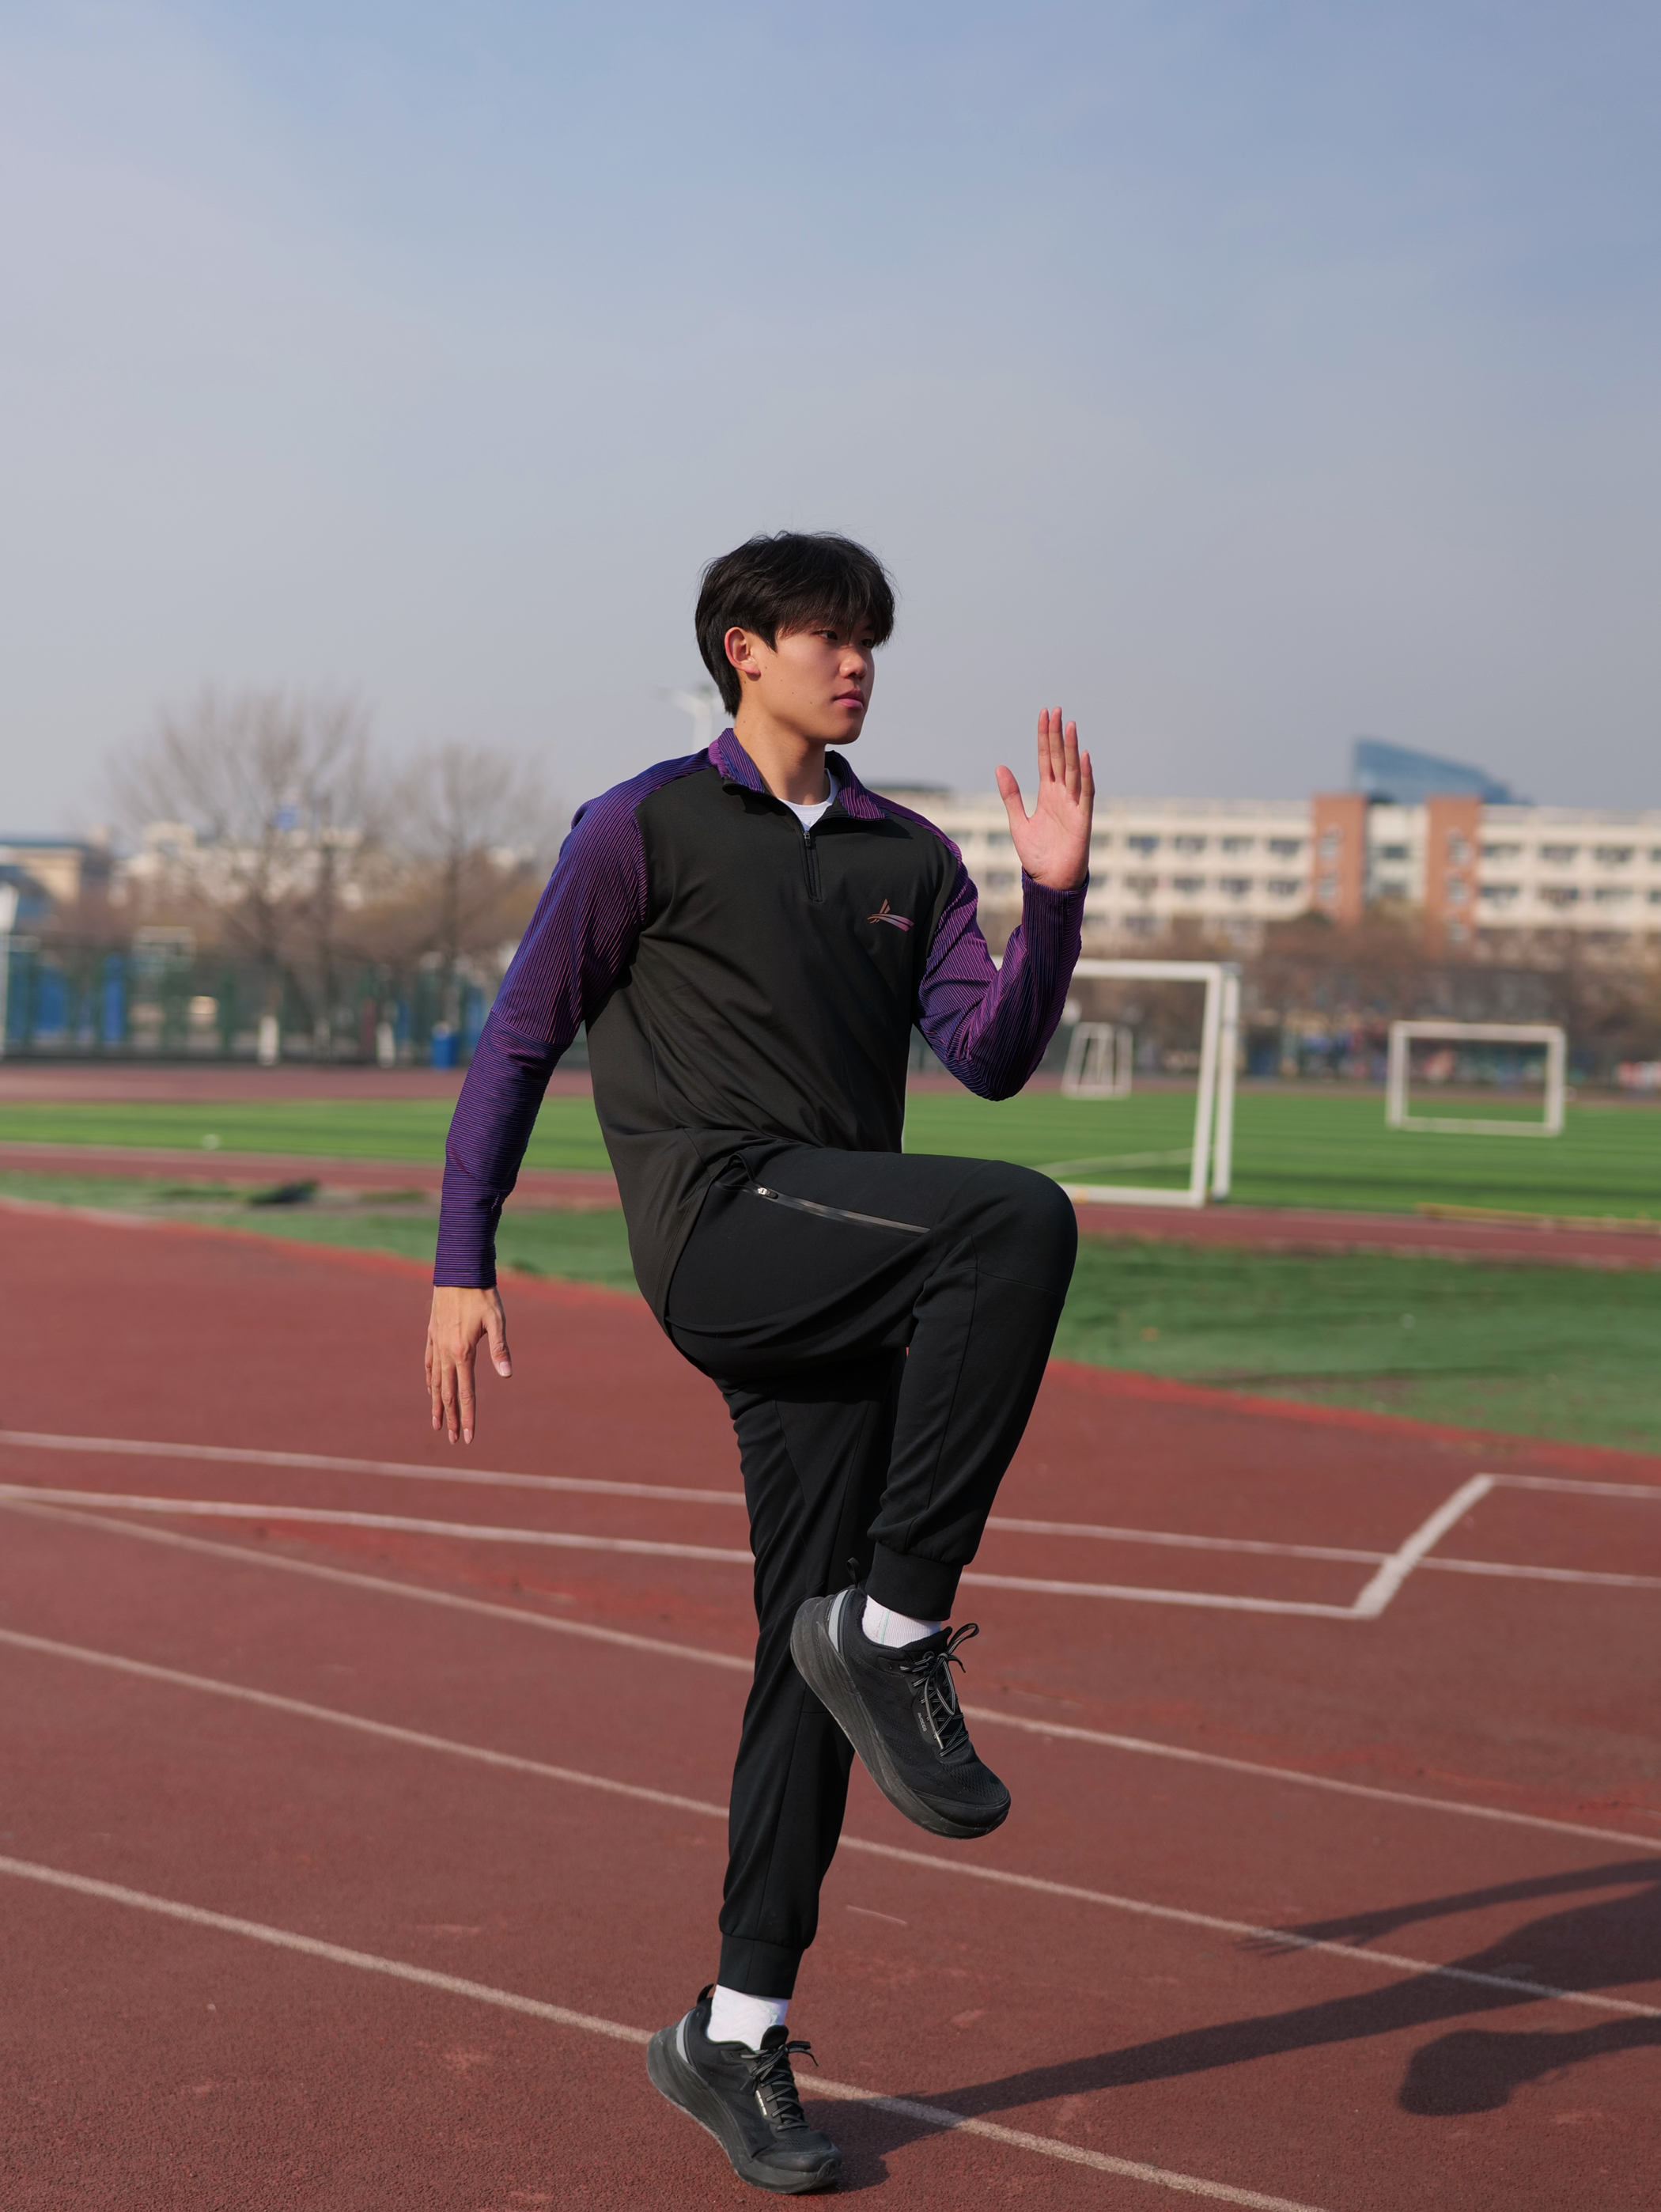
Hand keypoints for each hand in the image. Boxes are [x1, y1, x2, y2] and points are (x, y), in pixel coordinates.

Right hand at [426, 1285, 511, 1443]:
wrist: (458, 1269)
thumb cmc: (482, 1294)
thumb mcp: (497, 1320)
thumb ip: (500, 1348)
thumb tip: (507, 1374)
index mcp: (463, 1352)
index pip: (465, 1393)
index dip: (468, 1416)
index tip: (469, 1437)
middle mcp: (446, 1352)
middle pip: (448, 1393)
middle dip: (452, 1418)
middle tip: (454, 1440)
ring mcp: (436, 1343)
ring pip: (435, 1381)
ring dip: (437, 1404)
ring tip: (437, 1424)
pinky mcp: (432, 1333)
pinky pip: (429, 1363)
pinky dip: (430, 1379)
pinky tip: (430, 1388)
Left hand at [995, 710, 1093, 890]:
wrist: (1049, 882)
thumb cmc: (1037, 855)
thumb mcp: (1018, 822)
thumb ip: (1011, 795)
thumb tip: (1000, 767)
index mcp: (1047, 794)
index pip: (1045, 759)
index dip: (1044, 737)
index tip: (1044, 715)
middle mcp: (1062, 795)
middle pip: (1059, 759)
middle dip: (1057, 735)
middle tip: (1056, 710)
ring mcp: (1074, 805)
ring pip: (1072, 770)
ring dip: (1071, 748)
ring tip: (1069, 725)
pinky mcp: (1083, 819)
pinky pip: (1085, 793)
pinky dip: (1084, 775)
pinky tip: (1082, 756)